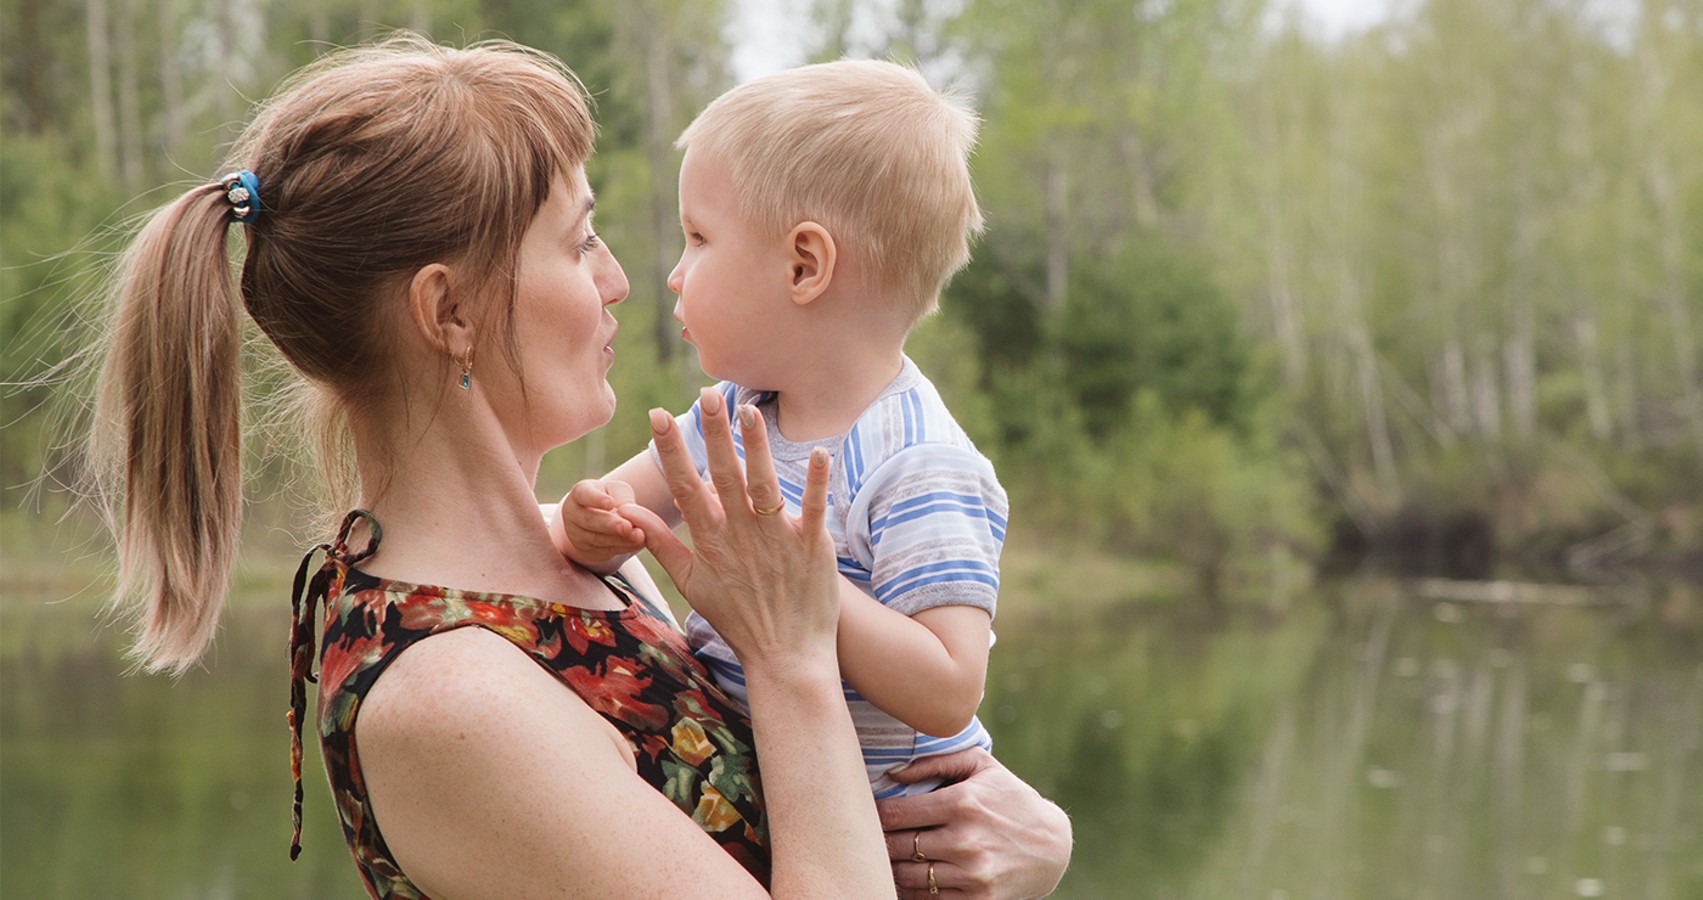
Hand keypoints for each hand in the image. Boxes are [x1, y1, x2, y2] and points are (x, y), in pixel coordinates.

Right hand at [556, 478, 644, 571]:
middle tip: (627, 526)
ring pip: (598, 539)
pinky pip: (606, 550)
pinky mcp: (587, 551)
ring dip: (620, 539)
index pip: (582, 494)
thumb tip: (628, 512)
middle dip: (610, 524)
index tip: (610, 503)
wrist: (601, 520)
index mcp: (579, 493)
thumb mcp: (616, 491)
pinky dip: (624, 547)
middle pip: (589, 520)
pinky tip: (638, 543)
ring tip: (638, 536)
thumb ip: (622, 498)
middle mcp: (573, 514)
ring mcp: (577, 535)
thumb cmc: (610, 498)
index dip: (595, 499)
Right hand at [623, 388, 839, 669]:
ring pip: (764, 484)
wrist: (786, 656)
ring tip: (750, 409)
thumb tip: (631, 514)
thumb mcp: (692, 584)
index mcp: (710, 541)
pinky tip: (821, 452)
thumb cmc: (738, 618)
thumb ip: (663, 545)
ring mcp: (776, 541)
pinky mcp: (811, 548)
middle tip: (706, 395)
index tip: (658, 415)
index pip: (685, 487)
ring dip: (756, 446)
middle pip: (723, 475)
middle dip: (713, 433)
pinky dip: (817, 482)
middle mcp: (740, 536)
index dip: (671, 450)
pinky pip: (813, 508)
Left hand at [877, 748, 1071, 898]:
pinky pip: (927, 899)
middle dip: (881, 841)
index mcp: (962, 803)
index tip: (872, 813)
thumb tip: (892, 773)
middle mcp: (965, 840)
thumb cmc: (1010, 798)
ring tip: (891, 857)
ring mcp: (972, 873)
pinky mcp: (978, 898)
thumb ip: (935, 762)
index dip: (875, 814)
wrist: (1051, 846)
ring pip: (907, 876)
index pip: (895, 814)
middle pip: (896, 846)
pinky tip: (911, 877)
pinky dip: (912, 890)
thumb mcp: (981, 766)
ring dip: (893, 868)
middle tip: (874, 836)